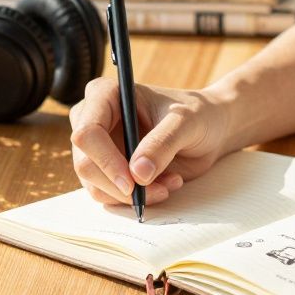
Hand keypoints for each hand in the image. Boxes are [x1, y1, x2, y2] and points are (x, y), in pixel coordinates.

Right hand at [68, 77, 233, 205]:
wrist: (209, 129)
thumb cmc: (198, 114)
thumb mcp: (186, 123)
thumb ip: (162, 144)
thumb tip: (138, 174)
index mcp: (106, 95)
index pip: (88, 132)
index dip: (105, 160)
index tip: (132, 183)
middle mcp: (94, 119)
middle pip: (85, 163)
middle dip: (120, 186)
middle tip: (158, 190)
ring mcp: (99, 147)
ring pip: (95, 185)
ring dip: (133, 195)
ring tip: (169, 183)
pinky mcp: (108, 169)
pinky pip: (110, 195)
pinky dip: (137, 198)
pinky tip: (165, 184)